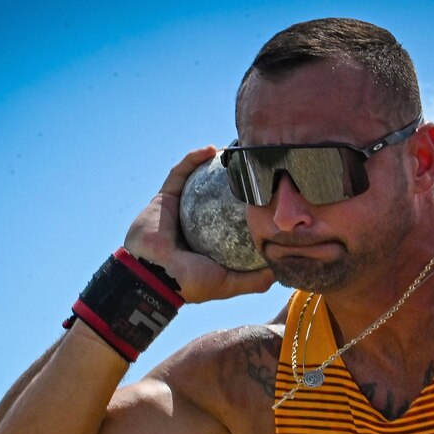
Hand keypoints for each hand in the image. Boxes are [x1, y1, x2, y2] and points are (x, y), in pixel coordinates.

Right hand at [123, 147, 274, 302]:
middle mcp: (196, 223)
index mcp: (210, 242)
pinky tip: (211, 150)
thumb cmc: (191, 283)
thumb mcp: (230, 283)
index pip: (233, 219)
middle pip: (217, 196)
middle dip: (234, 179)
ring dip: (215, 164)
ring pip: (198, 179)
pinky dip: (193, 160)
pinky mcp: (163, 197)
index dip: (249, 205)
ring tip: (236, 151)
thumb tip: (282, 270)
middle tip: (254, 166)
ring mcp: (179, 209)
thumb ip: (255, 280)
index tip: (268, 192)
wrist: (152, 277)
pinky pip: (179, 173)